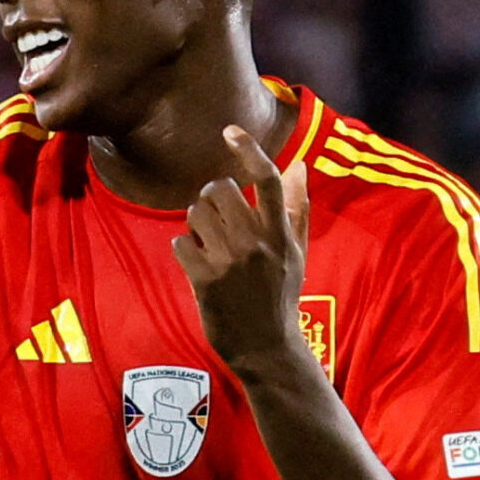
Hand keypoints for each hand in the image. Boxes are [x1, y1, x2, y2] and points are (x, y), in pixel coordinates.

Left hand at [173, 125, 311, 375]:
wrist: (267, 348)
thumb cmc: (281, 296)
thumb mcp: (297, 252)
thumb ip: (296, 207)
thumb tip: (299, 166)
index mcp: (281, 233)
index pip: (267, 180)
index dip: (248, 150)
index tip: (230, 131)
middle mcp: (257, 242)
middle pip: (220, 190)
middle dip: (210, 197)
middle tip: (214, 216)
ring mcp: (230, 261)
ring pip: (195, 213)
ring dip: (195, 223)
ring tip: (207, 243)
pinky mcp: (205, 280)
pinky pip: (180, 243)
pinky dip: (183, 249)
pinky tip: (196, 263)